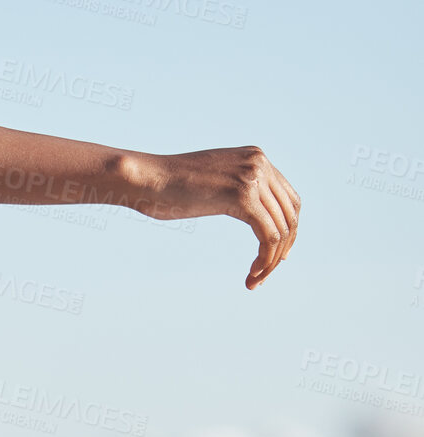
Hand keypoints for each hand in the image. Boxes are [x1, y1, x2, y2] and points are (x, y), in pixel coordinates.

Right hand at [122, 146, 300, 290]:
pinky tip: (251, 274)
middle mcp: (260, 163)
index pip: (289, 199)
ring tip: (255, 279)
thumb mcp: (212, 182)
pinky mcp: (243, 197)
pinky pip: (268, 236)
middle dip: (283, 248)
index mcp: (256, 157)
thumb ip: (235, 188)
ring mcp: (253, 178)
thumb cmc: (168, 186)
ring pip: (281, 229)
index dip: (288, 230)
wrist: (146, 178)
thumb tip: (250, 209)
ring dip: (272, 260)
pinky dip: (264, 260)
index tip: (277, 255)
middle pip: (291, 214)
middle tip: (266, 272)